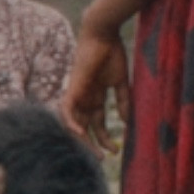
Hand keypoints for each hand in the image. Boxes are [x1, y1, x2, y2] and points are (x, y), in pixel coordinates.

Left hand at [60, 30, 127, 148]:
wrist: (104, 33)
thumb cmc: (113, 53)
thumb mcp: (121, 82)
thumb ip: (123, 101)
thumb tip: (126, 121)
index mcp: (95, 97)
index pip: (97, 123)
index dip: (104, 138)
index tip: (115, 150)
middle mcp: (84, 98)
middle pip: (85, 127)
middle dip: (93, 144)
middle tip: (103, 159)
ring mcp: (78, 93)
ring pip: (75, 122)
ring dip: (83, 139)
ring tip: (95, 153)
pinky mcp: (73, 87)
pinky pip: (67, 108)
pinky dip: (71, 121)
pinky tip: (81, 133)